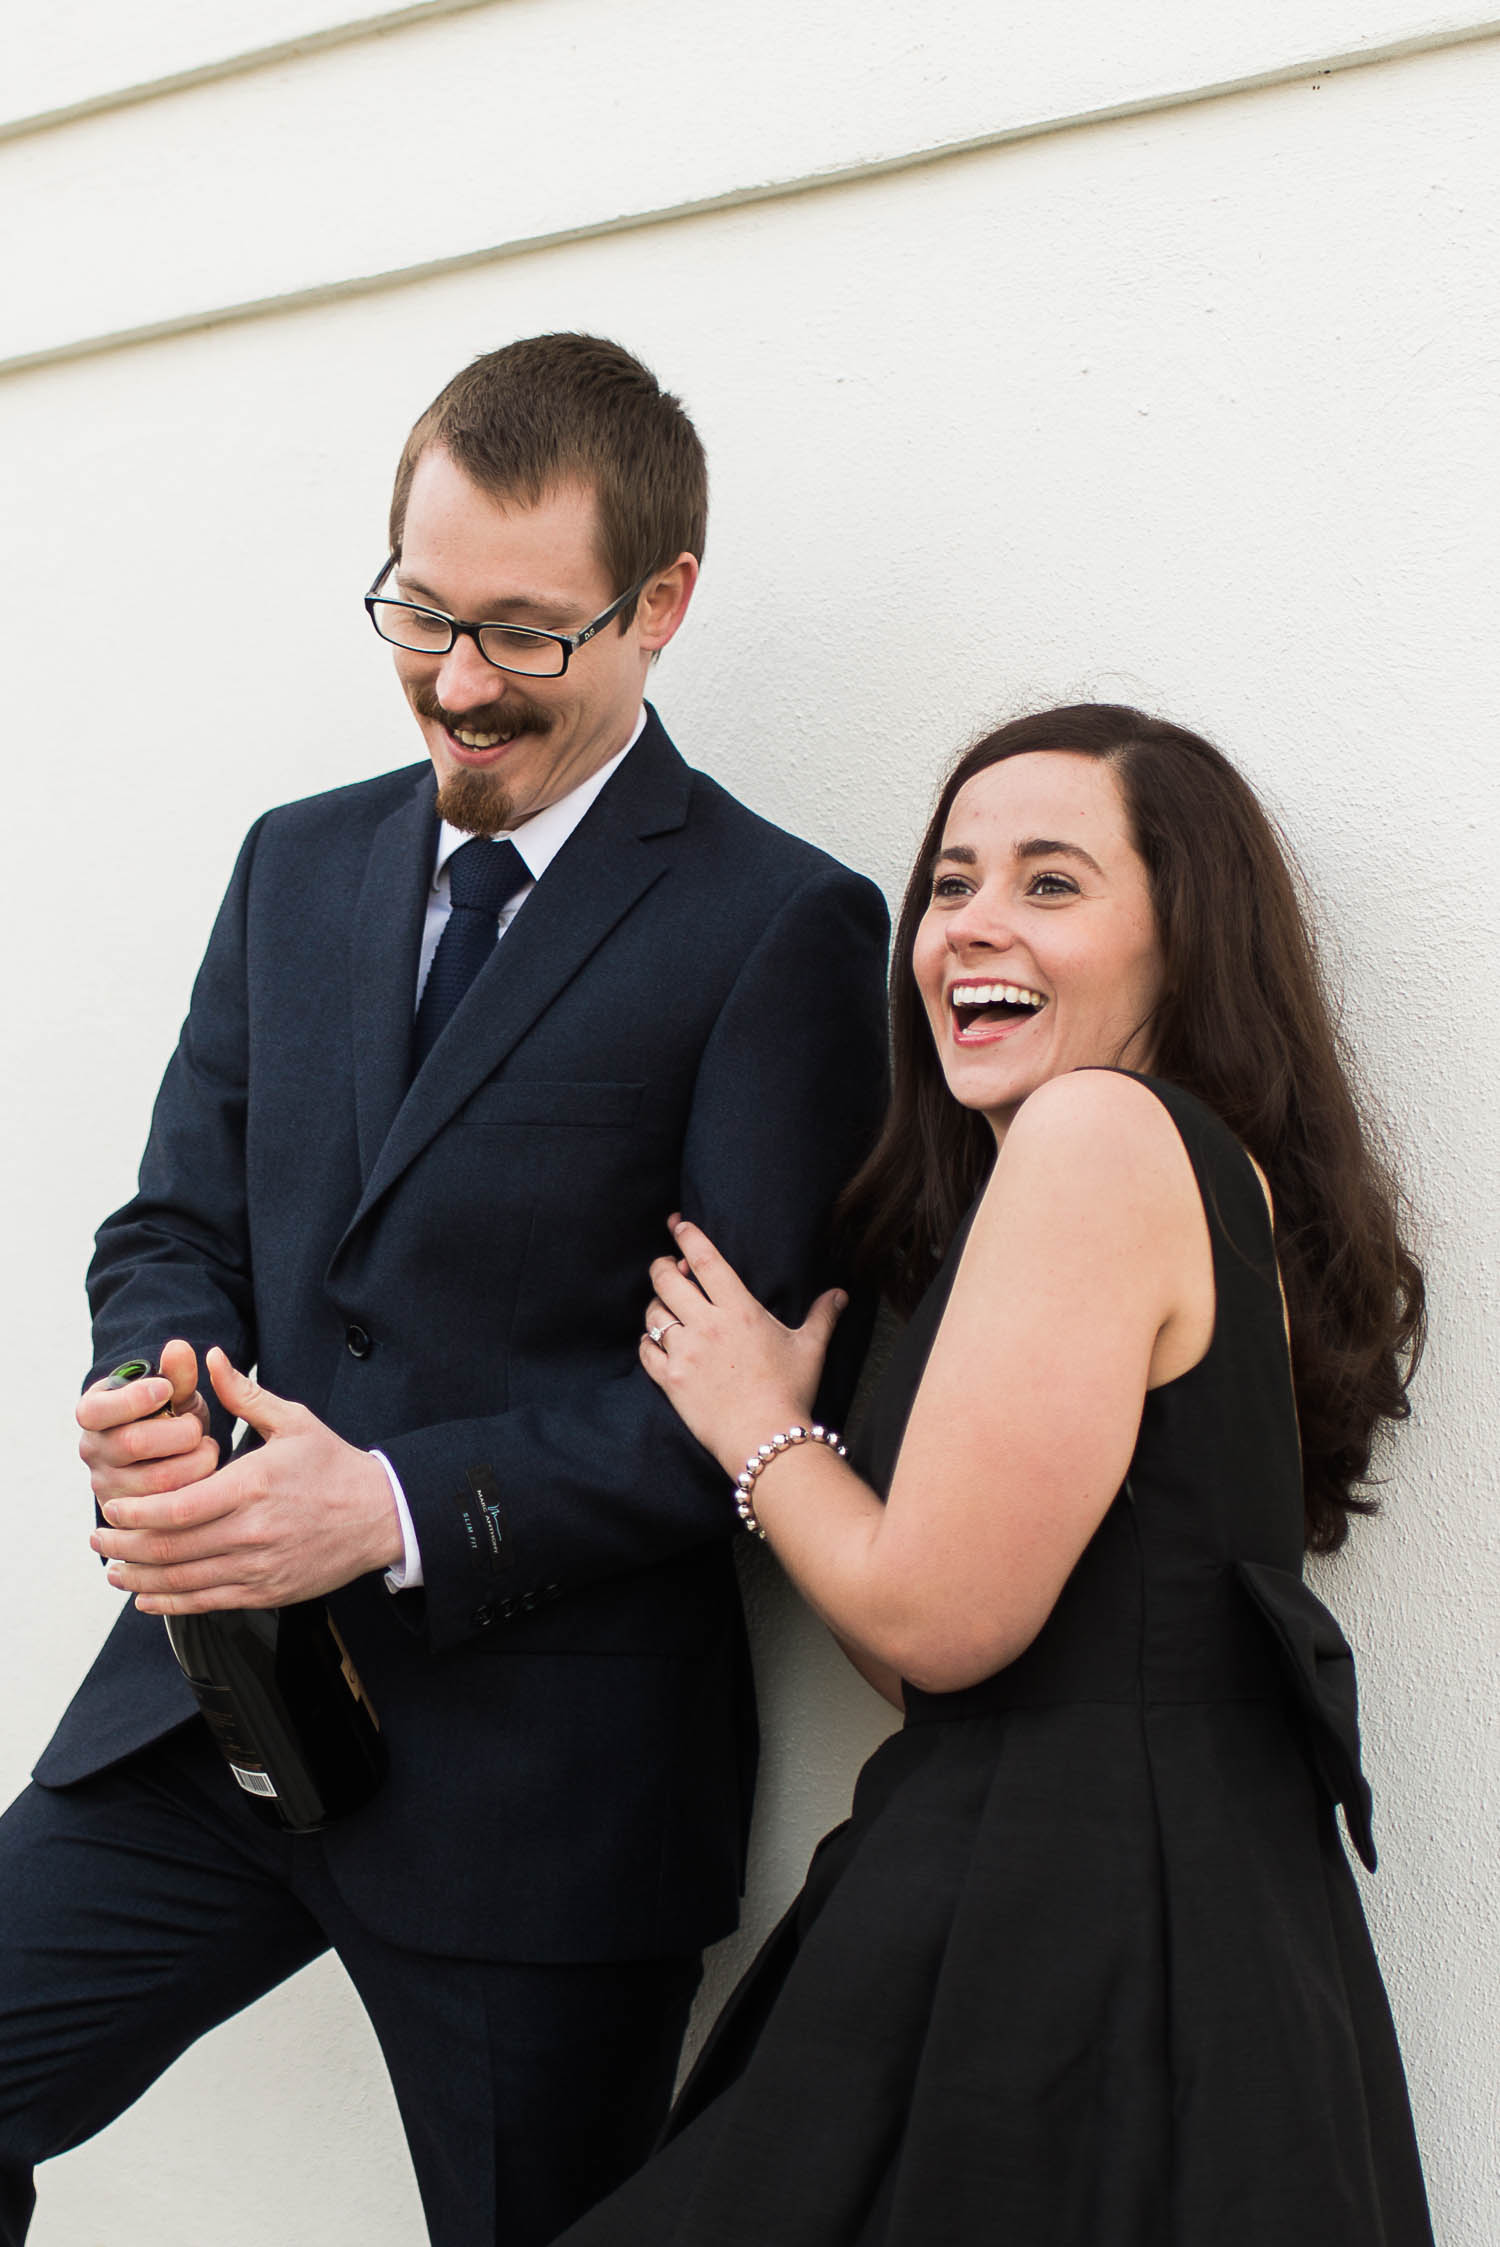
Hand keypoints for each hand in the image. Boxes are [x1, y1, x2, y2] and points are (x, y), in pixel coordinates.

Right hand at [77, 1338, 217, 1507]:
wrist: (164, 1457)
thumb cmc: (167, 1416)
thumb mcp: (173, 1393)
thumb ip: (176, 1373)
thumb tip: (179, 1347)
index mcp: (93, 1414)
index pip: (99, 1410)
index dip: (135, 1399)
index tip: (167, 1390)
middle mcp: (92, 1451)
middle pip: (133, 1443)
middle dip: (178, 1433)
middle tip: (197, 1428)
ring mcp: (107, 1487)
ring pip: (156, 1482)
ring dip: (194, 1463)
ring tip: (207, 1451)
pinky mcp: (130, 1517)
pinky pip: (167, 1512)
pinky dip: (196, 1492)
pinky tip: (206, 1477)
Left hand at [90, 1348, 401, 1612]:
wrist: (381, 1515)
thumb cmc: (334, 1465)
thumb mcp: (294, 1421)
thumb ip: (243, 1394)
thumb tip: (209, 1358)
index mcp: (254, 1485)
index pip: (178, 1508)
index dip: (136, 1512)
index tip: (110, 1508)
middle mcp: (253, 1531)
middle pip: (171, 1548)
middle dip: (124, 1547)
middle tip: (96, 1540)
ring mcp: (259, 1567)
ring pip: (183, 1581)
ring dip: (139, 1579)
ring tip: (112, 1570)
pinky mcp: (267, 1591)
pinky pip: (207, 1602)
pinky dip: (170, 1602)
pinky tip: (145, 1597)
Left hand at [641, 1217, 845, 1475]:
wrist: (765, 1440)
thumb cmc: (790, 1392)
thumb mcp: (809, 1350)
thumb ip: (822, 1316)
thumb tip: (840, 1294)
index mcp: (740, 1310)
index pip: (706, 1260)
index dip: (688, 1238)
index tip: (678, 1225)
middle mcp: (707, 1325)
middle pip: (667, 1280)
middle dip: (662, 1268)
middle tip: (667, 1268)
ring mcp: (685, 1352)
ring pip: (653, 1314)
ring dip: (656, 1306)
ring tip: (666, 1308)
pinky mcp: (670, 1379)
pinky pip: (645, 1350)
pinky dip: (647, 1342)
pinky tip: (655, 1342)